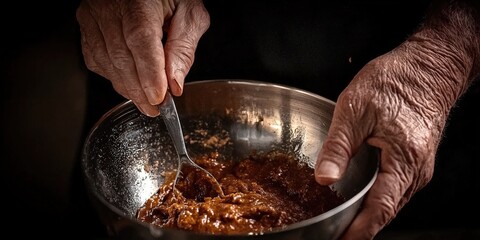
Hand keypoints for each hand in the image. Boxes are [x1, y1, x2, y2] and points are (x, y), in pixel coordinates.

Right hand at [76, 0, 209, 115]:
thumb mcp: (190, 14)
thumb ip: (183, 48)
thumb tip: (175, 84)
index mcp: (138, 0)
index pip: (140, 40)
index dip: (149, 73)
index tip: (159, 97)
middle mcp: (110, 5)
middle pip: (121, 56)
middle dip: (139, 89)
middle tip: (156, 108)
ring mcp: (93, 15)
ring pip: (105, 61)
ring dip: (126, 87)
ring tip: (145, 101)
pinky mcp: (87, 24)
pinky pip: (95, 58)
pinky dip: (112, 76)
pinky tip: (128, 83)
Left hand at [315, 49, 441, 238]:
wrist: (428, 68)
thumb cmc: (395, 82)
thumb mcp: (355, 109)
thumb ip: (338, 146)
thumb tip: (325, 178)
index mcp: (404, 160)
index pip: (380, 208)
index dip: (359, 230)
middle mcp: (416, 171)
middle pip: (386, 211)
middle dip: (360, 229)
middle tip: (333, 236)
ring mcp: (417, 167)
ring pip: (391, 203)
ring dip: (368, 217)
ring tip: (342, 226)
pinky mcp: (413, 161)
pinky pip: (394, 190)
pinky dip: (376, 202)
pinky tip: (359, 202)